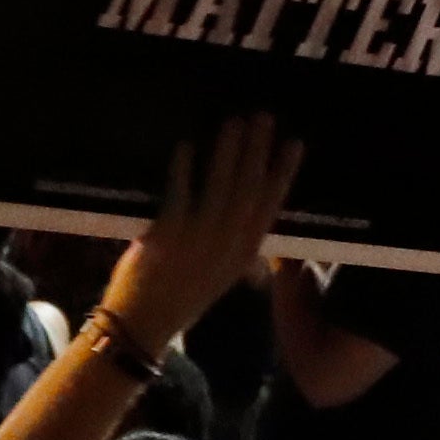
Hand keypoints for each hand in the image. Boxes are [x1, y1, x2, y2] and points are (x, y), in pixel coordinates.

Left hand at [98, 114, 301, 341]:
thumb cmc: (182, 297)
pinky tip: (187, 146)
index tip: (294, 143)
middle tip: (263, 116)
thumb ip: (236, 245)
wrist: (145, 322)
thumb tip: (252, 216)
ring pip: (221, 186)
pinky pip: (180, 193)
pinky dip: (184, 169)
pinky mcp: (168, 235)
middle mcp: (229, 244)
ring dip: (228, 151)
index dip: (284, 172)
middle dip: (258, 149)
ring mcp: (200, 239)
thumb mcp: (221, 274)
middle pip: (250, 188)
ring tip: (234, 122)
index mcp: (245, 252)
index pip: (271, 205)